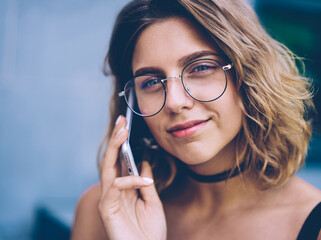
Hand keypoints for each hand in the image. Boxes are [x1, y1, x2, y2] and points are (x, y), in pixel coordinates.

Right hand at [98, 115, 166, 239]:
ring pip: (107, 168)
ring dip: (115, 147)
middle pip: (110, 160)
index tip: (126, 126)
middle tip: (121, 120)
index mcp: (123, 190)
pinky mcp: (106, 209)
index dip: (122, 144)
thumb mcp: (152, 202)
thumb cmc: (149, 232)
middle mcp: (113, 192)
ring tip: (123, 131)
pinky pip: (115, 187)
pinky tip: (144, 179)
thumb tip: (144, 163)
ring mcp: (108, 200)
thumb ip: (146, 183)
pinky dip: (130, 181)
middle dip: (115, 139)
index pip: (120, 163)